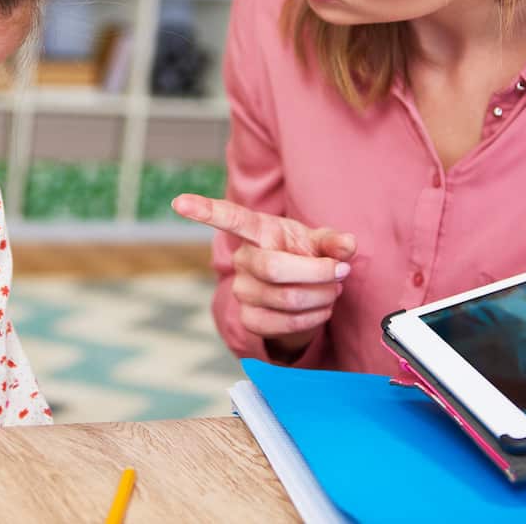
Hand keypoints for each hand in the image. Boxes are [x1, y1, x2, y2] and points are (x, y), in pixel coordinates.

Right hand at [171, 193, 354, 360]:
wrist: (304, 292)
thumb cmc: (306, 257)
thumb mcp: (321, 242)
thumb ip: (333, 242)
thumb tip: (348, 245)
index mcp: (259, 231)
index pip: (230, 218)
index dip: (204, 210)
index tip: (178, 202)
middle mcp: (243, 259)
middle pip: (274, 268)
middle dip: (317, 273)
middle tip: (341, 272)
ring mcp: (242, 291)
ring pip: (285, 299)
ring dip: (321, 296)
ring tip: (331, 290)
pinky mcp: (249, 319)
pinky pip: (284, 323)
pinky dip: (313, 317)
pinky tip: (320, 308)